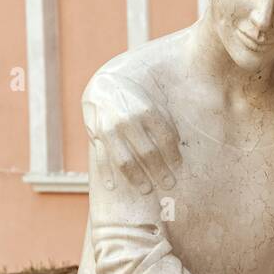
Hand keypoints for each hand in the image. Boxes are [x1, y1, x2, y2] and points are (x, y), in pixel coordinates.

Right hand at [84, 72, 179, 194]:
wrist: (105, 84)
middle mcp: (127, 120)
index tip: (178, 166)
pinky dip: (105, 174)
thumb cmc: (135, 97)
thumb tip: (177, 143)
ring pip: (125, 160)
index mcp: (146, 110)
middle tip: (169, 184)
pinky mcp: (95, 135)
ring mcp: (110, 129)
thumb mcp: (154, 101)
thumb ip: (165, 121)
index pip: (165, 138)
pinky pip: (101, 158)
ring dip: (137, 178)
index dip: (173, 154)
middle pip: (148, 153)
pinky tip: (112, 187)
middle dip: (160, 171)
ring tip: (146, 190)